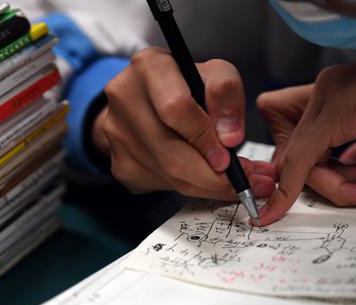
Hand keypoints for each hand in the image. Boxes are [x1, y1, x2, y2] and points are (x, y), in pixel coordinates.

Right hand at [92, 47, 276, 200]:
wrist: (146, 99)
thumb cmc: (184, 84)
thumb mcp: (213, 74)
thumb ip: (228, 94)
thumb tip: (230, 137)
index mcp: (149, 67)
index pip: (176, 109)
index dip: (206, 138)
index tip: (230, 156)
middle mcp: (124, 98)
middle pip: (171, 154)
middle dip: (211, 175)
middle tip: (239, 182)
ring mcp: (116, 134)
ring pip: (167, 175)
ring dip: (204, 185)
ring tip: (229, 182)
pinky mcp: (119, 161)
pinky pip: (160, 184)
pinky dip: (187, 186)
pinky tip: (201, 178)